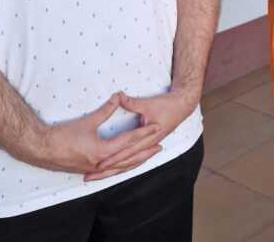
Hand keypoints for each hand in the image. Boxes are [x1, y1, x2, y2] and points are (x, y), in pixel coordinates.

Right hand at [24, 94, 161, 176]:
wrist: (40, 149)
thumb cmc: (62, 135)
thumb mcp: (87, 121)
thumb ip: (105, 110)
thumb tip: (118, 96)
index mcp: (102, 151)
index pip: (129, 141)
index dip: (144, 133)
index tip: (157, 127)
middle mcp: (100, 163)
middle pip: (129, 158)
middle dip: (145, 152)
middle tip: (160, 146)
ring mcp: (94, 169)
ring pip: (120, 167)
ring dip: (135, 162)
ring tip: (147, 156)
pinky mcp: (87, 170)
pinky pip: (110, 171)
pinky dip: (120, 167)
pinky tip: (124, 166)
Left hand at [84, 90, 198, 180]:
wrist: (183, 106)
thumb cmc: (167, 104)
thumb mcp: (148, 103)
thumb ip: (131, 102)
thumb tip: (118, 96)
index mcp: (149, 137)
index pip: (128, 151)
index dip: (113, 158)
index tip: (99, 164)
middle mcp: (148, 145)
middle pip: (126, 162)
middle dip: (108, 170)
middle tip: (91, 176)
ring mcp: (149, 146)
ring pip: (130, 164)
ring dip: (114, 171)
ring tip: (98, 177)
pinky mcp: (149, 144)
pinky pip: (134, 159)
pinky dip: (124, 166)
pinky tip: (115, 169)